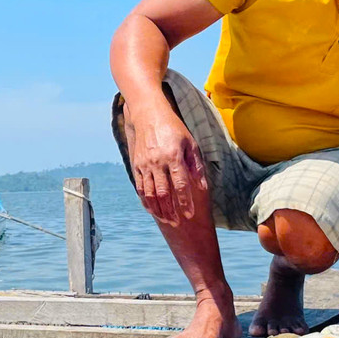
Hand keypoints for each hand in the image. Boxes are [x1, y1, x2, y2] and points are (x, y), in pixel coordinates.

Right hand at [126, 105, 208, 223]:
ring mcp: (145, 164)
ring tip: (166, 220)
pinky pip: (140, 187)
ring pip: (150, 193)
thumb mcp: (190, 143)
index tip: (189, 214)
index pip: (181, 184)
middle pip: (164, 193)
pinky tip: (152, 209)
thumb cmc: (174, 129)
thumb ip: (196, 166)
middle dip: (171, 211)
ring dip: (158, 209)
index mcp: (174, 156)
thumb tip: (202, 187)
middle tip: (177, 223)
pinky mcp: (136, 165)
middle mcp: (158, 162)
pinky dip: (146, 201)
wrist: (148, 115)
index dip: (185, 201)